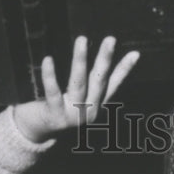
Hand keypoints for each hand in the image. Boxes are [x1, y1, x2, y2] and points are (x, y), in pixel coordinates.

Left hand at [13, 36, 138, 143]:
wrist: (37, 134)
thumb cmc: (58, 109)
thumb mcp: (79, 99)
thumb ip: (89, 83)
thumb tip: (95, 56)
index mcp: (97, 105)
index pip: (114, 84)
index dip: (124, 69)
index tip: (135, 53)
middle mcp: (89, 111)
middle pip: (99, 80)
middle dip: (105, 58)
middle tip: (110, 39)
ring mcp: (73, 115)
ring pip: (78, 83)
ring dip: (81, 60)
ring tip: (82, 40)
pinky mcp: (55, 116)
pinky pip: (53, 93)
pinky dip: (50, 76)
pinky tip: (48, 59)